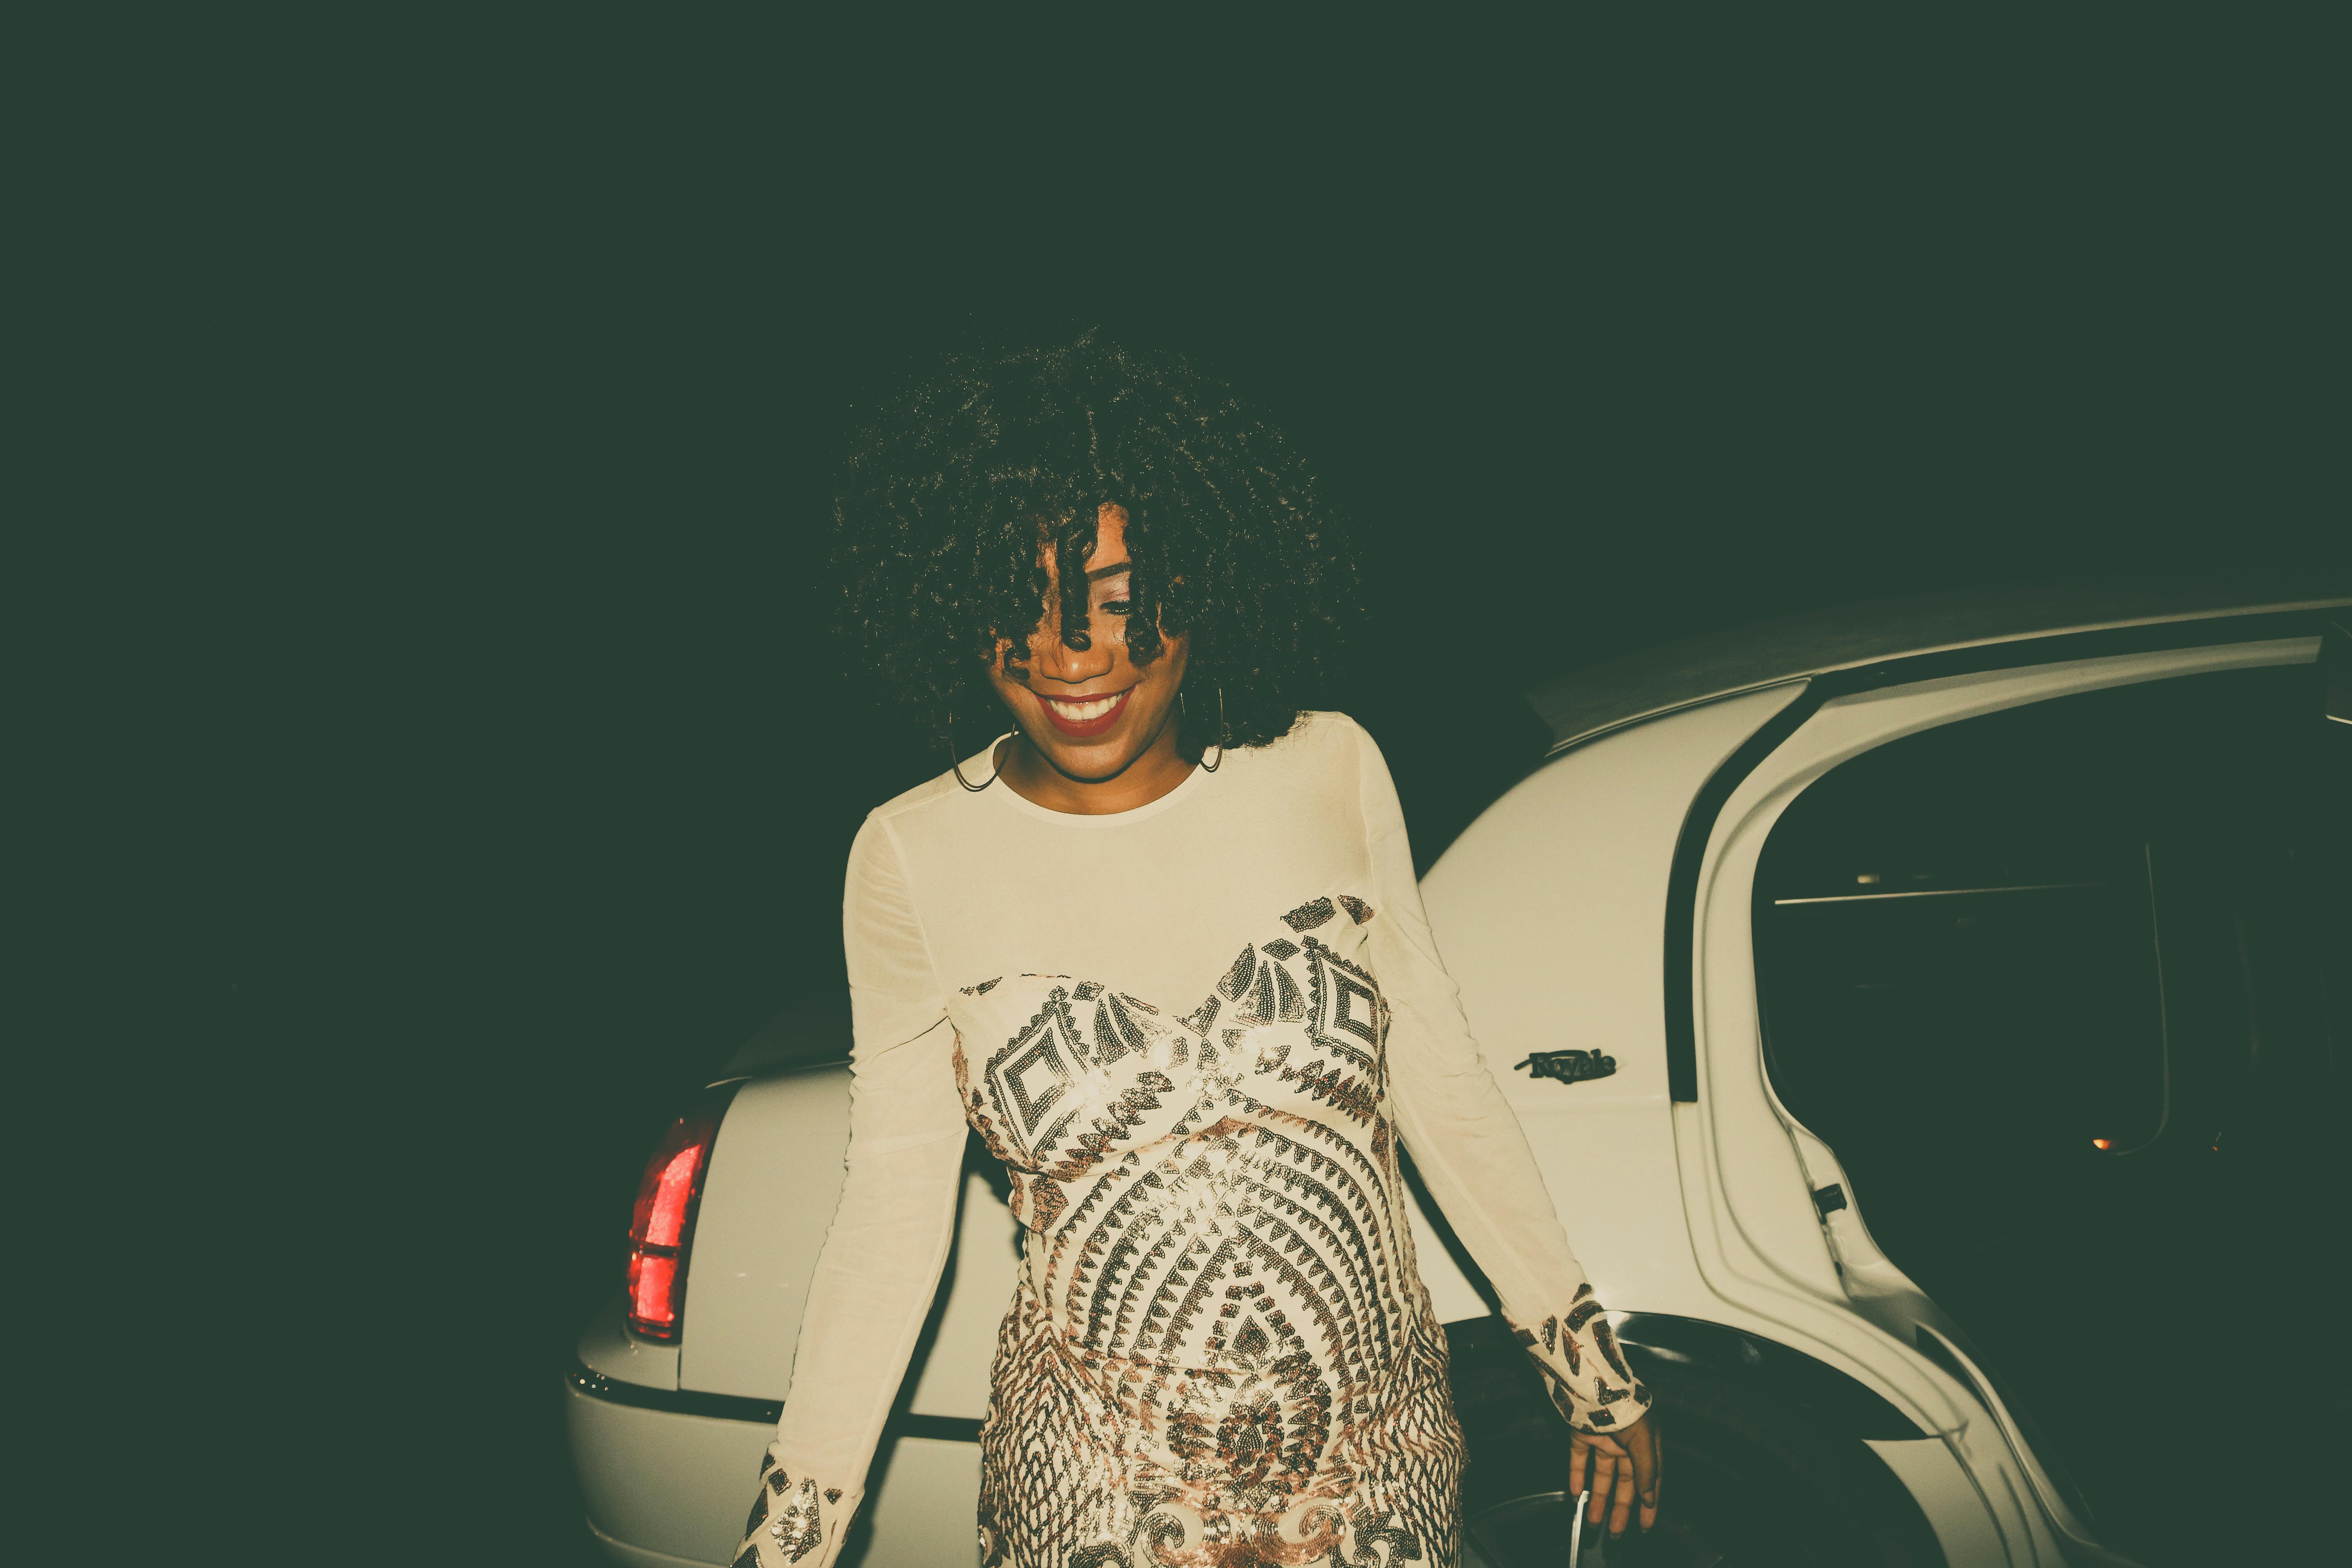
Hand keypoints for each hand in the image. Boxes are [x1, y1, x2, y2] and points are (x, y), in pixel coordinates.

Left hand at [1567, 1412, 1661, 1539]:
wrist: (1593, 1381)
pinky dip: (1576, 1477)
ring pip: (1602, 1475)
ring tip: (1593, 1521)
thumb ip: (1647, 1470)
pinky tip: (1575, 1495)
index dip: (1648, 1504)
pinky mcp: (1581, 1434)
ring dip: (1598, 1499)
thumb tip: (1650, 1498)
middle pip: (1625, 1482)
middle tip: (1615, 1532)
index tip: (1645, 1526)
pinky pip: (1579, 1460)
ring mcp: (1604, 1438)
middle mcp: (1626, 1443)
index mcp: (1647, 1443)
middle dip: (1620, 1508)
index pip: (1650, 1480)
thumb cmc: (1624, 1407)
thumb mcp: (1643, 1440)